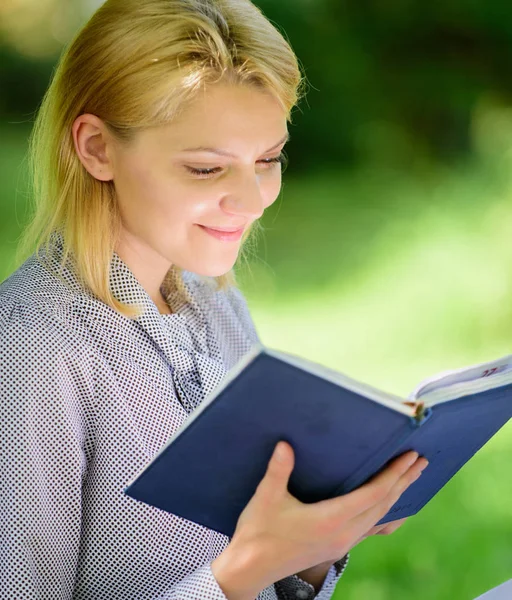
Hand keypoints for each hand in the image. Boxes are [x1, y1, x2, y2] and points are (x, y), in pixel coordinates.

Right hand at [211, 443, 427, 599]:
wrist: (252, 568)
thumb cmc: (258, 532)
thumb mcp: (265, 498)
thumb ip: (278, 470)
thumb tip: (285, 445)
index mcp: (329, 520)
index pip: (372, 494)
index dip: (393, 474)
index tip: (409, 457)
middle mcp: (342, 533)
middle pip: (382, 504)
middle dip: (403, 481)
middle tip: (421, 461)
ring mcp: (341, 543)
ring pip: (378, 515)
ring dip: (397, 494)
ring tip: (411, 477)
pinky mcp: (336, 546)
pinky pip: (369, 525)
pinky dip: (384, 509)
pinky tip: (387, 504)